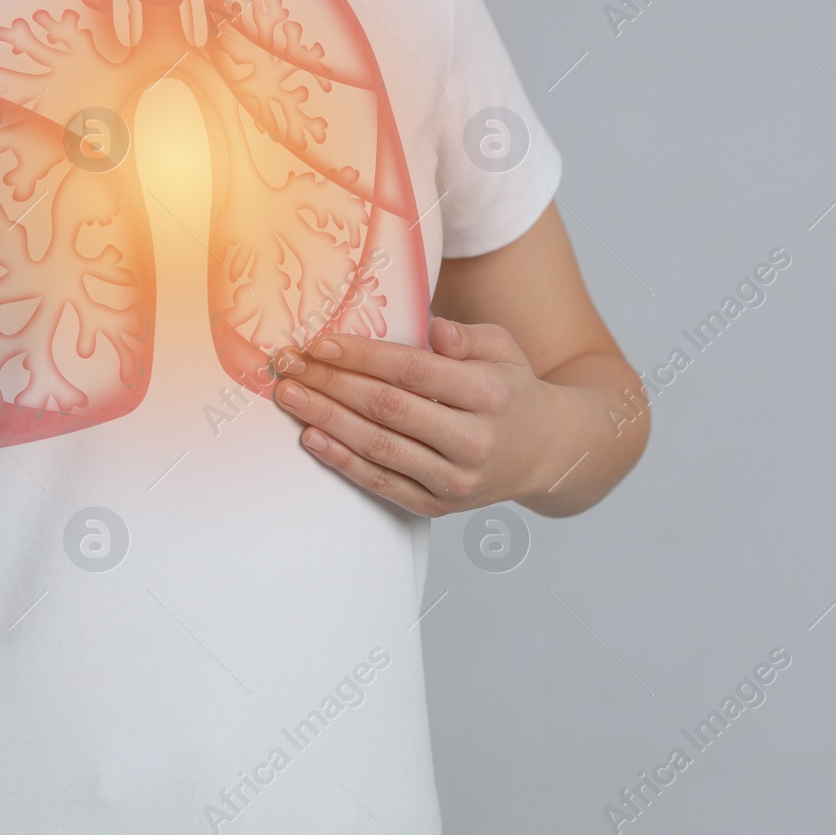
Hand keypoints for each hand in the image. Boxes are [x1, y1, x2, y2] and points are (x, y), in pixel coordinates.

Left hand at [271, 316, 573, 516]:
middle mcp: (474, 442)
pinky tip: (312, 437)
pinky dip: (343, 462)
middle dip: (331, 383)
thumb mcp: (504, 349)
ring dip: (326, 420)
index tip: (320, 342)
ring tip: (290, 395)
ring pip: (378, 448)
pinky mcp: (440, 507)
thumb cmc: (511, 391)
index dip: (362, 356)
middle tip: (289, 364)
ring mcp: (456, 480)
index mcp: (491, 394)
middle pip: (388, 409)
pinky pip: (382, 484)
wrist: (546, 453)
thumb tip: (433, 328)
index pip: (414, 372)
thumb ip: (467, 337)